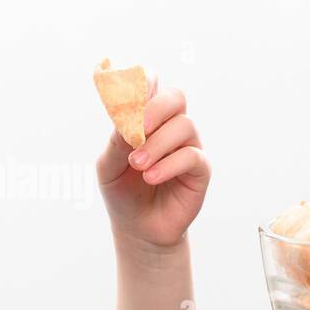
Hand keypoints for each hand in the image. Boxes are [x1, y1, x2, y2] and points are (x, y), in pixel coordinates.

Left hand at [96, 75, 209, 250]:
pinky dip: (168, 164)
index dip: (144, 81)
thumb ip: (116, 142)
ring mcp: (188, 146)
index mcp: (147, 119)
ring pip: (183, 126)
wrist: (137, 228)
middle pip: (175, 97)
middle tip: (138, 127)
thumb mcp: (108, 167)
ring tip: (137, 165)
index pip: (152, 86)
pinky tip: (151, 177)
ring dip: (157, 144)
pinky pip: (192, 156)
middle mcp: (170, 127)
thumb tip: (127, 120)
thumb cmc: (122, 192)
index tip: (130, 94)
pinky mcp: (201, 170)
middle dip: (156, 108)